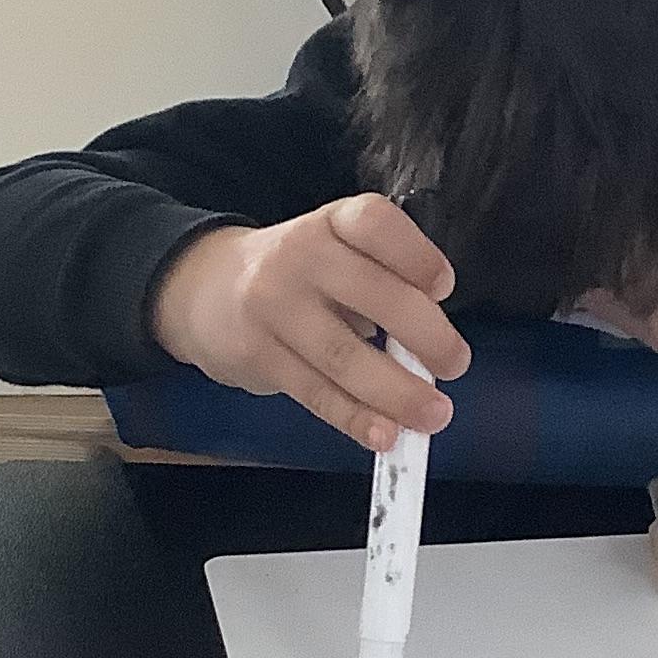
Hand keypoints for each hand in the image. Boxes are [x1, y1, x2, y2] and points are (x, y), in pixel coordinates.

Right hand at [149, 194, 468, 451]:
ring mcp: (274, 309)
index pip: (374, 223)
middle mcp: (300, 258)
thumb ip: (382, 282)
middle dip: (425, 335)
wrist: (203, 289)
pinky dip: (355, 418)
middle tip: (454, 363)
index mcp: (331, 223)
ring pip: (344, 355)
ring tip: (433, 414)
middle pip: (372, 294)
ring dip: (396, 392)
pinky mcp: (260, 357)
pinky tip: (383, 434)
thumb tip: (431, 346)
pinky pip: (316, 393)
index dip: (416, 254)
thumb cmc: (297, 274)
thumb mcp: (334, 250)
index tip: (443, 286)